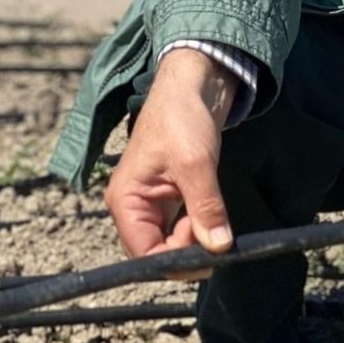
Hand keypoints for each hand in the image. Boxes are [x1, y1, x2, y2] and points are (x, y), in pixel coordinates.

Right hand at [104, 48, 237, 279]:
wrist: (195, 83)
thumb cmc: (183, 116)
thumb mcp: (197, 163)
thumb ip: (205, 207)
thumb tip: (218, 246)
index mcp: (125, 200)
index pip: (143, 253)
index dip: (175, 260)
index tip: (207, 249)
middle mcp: (134, 205)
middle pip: (156, 252)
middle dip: (186, 251)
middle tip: (215, 234)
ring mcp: (153, 201)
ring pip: (172, 240)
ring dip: (195, 239)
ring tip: (215, 222)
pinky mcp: (173, 195)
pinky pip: (183, 225)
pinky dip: (200, 226)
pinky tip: (213, 216)